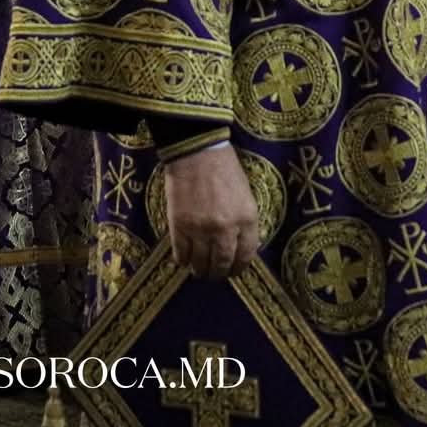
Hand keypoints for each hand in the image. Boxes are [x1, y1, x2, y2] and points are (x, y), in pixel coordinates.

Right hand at [164, 147, 259, 279]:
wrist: (197, 152)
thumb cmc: (224, 169)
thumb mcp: (246, 196)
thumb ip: (245, 223)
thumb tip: (242, 247)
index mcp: (247, 219)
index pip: (246, 256)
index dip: (239, 268)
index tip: (234, 271)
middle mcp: (225, 229)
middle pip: (222, 263)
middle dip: (219, 273)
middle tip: (215, 275)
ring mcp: (201, 229)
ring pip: (201, 262)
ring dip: (200, 270)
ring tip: (199, 271)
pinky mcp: (179, 225)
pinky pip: (181, 252)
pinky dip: (182, 260)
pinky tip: (184, 261)